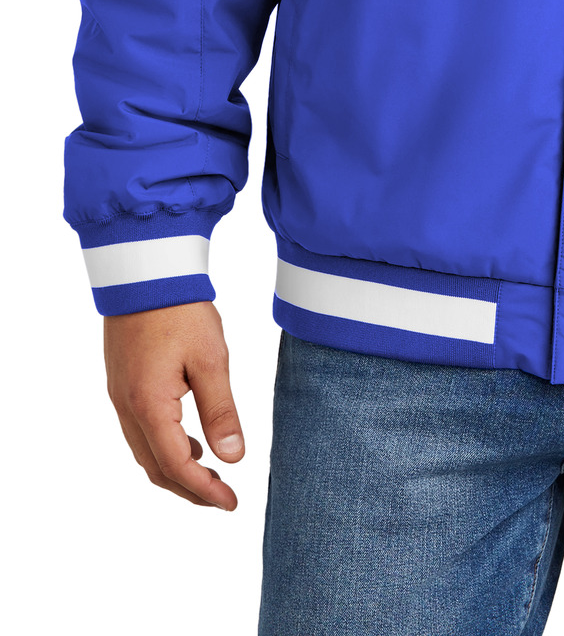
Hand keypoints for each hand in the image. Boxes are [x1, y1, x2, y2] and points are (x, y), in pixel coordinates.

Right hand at [103, 300, 244, 509]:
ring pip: (145, 452)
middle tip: (223, 497)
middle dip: (189, 489)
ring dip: (176, 469)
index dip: (204, 490)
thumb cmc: (180, 311)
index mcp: (149, 406)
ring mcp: (120, 397)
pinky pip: (140, 431)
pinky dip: (164, 447)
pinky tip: (190, 440)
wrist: (146, 271)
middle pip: (155, 468)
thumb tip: (233, 458)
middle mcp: (127, 408)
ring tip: (211, 473)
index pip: (176, 466)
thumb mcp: (211, 359)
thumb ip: (221, 411)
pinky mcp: (122, 384)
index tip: (231, 503)